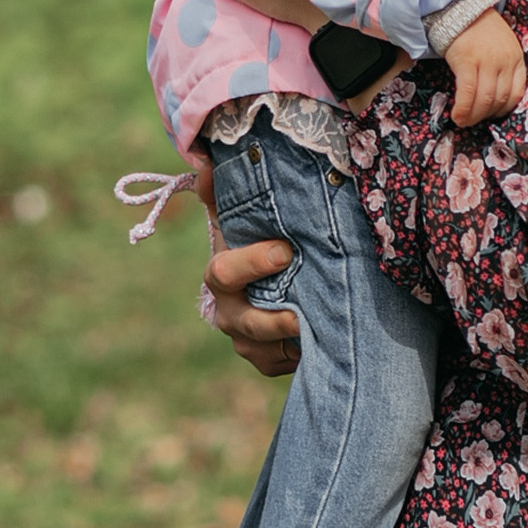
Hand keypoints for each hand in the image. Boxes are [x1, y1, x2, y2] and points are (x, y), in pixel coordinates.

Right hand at [186, 152, 301, 376]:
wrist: (267, 283)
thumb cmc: (254, 240)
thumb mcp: (240, 216)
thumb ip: (224, 191)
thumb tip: (206, 164)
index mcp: (221, 275)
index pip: (223, 273)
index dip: (251, 263)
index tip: (286, 250)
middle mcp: (228, 312)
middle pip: (246, 322)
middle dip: (274, 317)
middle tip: (302, 310)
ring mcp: (246, 342)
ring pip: (266, 350)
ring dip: (292, 340)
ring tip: (321, 327)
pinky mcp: (267, 362)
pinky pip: (283, 364)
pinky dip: (302, 353)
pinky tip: (321, 339)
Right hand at [446, 7, 526, 127]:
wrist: (461, 7)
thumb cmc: (480, 29)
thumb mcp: (502, 46)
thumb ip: (503, 68)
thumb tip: (495, 99)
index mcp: (516, 57)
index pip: (517, 93)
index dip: (504, 110)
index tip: (492, 115)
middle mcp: (504, 60)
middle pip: (500, 99)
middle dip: (486, 116)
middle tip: (474, 121)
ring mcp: (487, 60)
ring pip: (484, 99)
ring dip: (474, 116)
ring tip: (464, 121)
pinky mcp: (467, 60)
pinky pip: (467, 93)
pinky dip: (463, 108)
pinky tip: (457, 115)